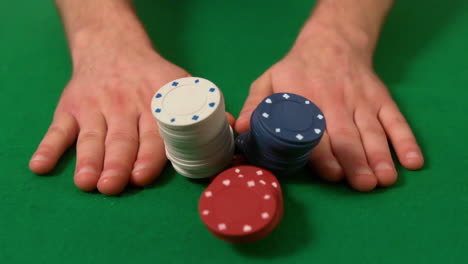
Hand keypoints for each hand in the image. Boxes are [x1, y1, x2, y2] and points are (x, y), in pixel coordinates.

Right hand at [29, 37, 189, 194]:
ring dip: (87, 160)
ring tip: (86, 182)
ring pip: (91, 137)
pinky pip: (57, 129)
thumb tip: (232, 128)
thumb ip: (200, 109)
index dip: (149, 156)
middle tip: (112, 185)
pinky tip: (40, 166)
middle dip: (117, 164)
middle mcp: (123, 105)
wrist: (113, 48)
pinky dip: (48, 148)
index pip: (153, 133)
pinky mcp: (70, 108)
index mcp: (153, 102)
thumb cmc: (151, 77)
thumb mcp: (179, 84)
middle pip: (120, 139)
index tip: (142, 175)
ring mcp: (94, 106)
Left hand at [235, 31, 423, 190]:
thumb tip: (242, 129)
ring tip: (385, 179)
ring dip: (381, 155)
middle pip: (347, 134)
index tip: (332, 173)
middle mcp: (335, 100)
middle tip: (363, 184)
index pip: (314, 130)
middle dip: (356, 161)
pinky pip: (396, 119)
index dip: (323, 152)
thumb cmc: (296, 69)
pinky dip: (406, 140)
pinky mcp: (380, 99)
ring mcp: (361, 100)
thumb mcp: (269, 81)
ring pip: (373, 130)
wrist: (332, 41)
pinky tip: (413, 162)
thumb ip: (257, 105)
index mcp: (305, 98)